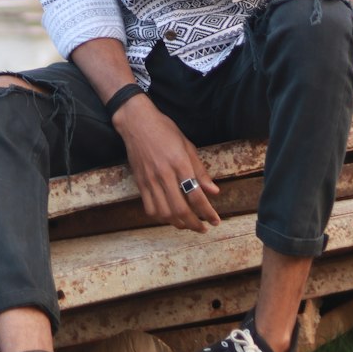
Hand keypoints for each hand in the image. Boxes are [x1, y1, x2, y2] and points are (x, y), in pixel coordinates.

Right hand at [112, 96, 220, 232]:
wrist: (137, 123)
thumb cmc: (165, 130)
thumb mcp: (187, 145)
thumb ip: (200, 170)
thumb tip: (214, 191)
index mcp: (180, 163)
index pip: (196, 195)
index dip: (207, 212)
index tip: (215, 221)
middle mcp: (165, 174)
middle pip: (180, 209)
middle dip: (194, 224)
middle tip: (203, 228)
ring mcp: (150, 180)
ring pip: (164, 213)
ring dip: (178, 223)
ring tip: (187, 224)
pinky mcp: (140, 182)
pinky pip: (149, 208)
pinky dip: (161, 217)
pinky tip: (169, 216)